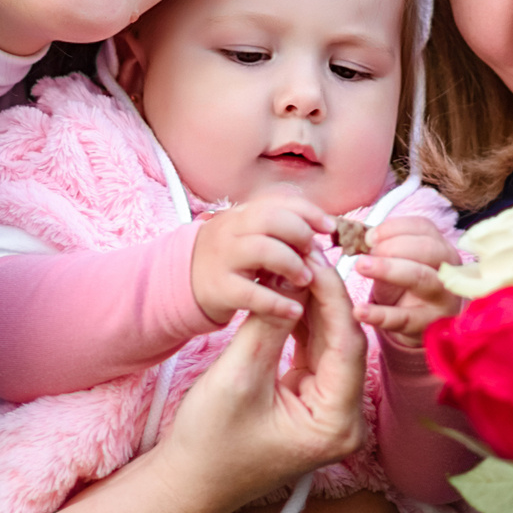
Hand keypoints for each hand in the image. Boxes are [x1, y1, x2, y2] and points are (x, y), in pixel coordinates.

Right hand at [157, 260, 366, 512]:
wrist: (189, 482)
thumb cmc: (208, 444)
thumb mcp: (237, 377)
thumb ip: (268, 324)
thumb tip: (290, 274)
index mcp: (336, 424)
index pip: (347, 346)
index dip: (332, 297)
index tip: (315, 259)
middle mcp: (345, 420)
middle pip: (344, 343)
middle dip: (325, 297)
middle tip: (307, 254)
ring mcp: (331, 411)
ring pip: (331, 344)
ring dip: (314, 306)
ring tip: (297, 266)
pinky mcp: (313, 402)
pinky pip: (316, 354)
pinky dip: (303, 324)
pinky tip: (292, 293)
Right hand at [190, 192, 331, 324]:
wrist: (182, 283)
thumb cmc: (229, 259)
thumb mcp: (249, 235)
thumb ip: (280, 230)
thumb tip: (322, 231)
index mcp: (243, 214)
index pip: (280, 202)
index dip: (309, 212)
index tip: (330, 227)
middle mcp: (231, 230)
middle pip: (272, 220)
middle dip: (301, 235)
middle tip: (314, 254)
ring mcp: (223, 258)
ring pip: (263, 250)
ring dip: (292, 264)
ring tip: (305, 280)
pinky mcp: (219, 289)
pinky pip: (253, 293)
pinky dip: (278, 302)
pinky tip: (294, 310)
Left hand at [352, 215, 460, 342]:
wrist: (417, 327)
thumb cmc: (405, 287)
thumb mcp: (396, 263)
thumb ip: (379, 246)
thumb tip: (350, 232)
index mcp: (440, 248)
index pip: (423, 227)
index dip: (393, 228)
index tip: (368, 236)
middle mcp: (447, 270)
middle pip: (428, 248)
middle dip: (393, 245)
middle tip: (365, 253)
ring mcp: (442, 298)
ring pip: (421, 277)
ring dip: (389, 269)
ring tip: (361, 266)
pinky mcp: (429, 325)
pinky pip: (404, 318)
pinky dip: (380, 314)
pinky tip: (359, 311)